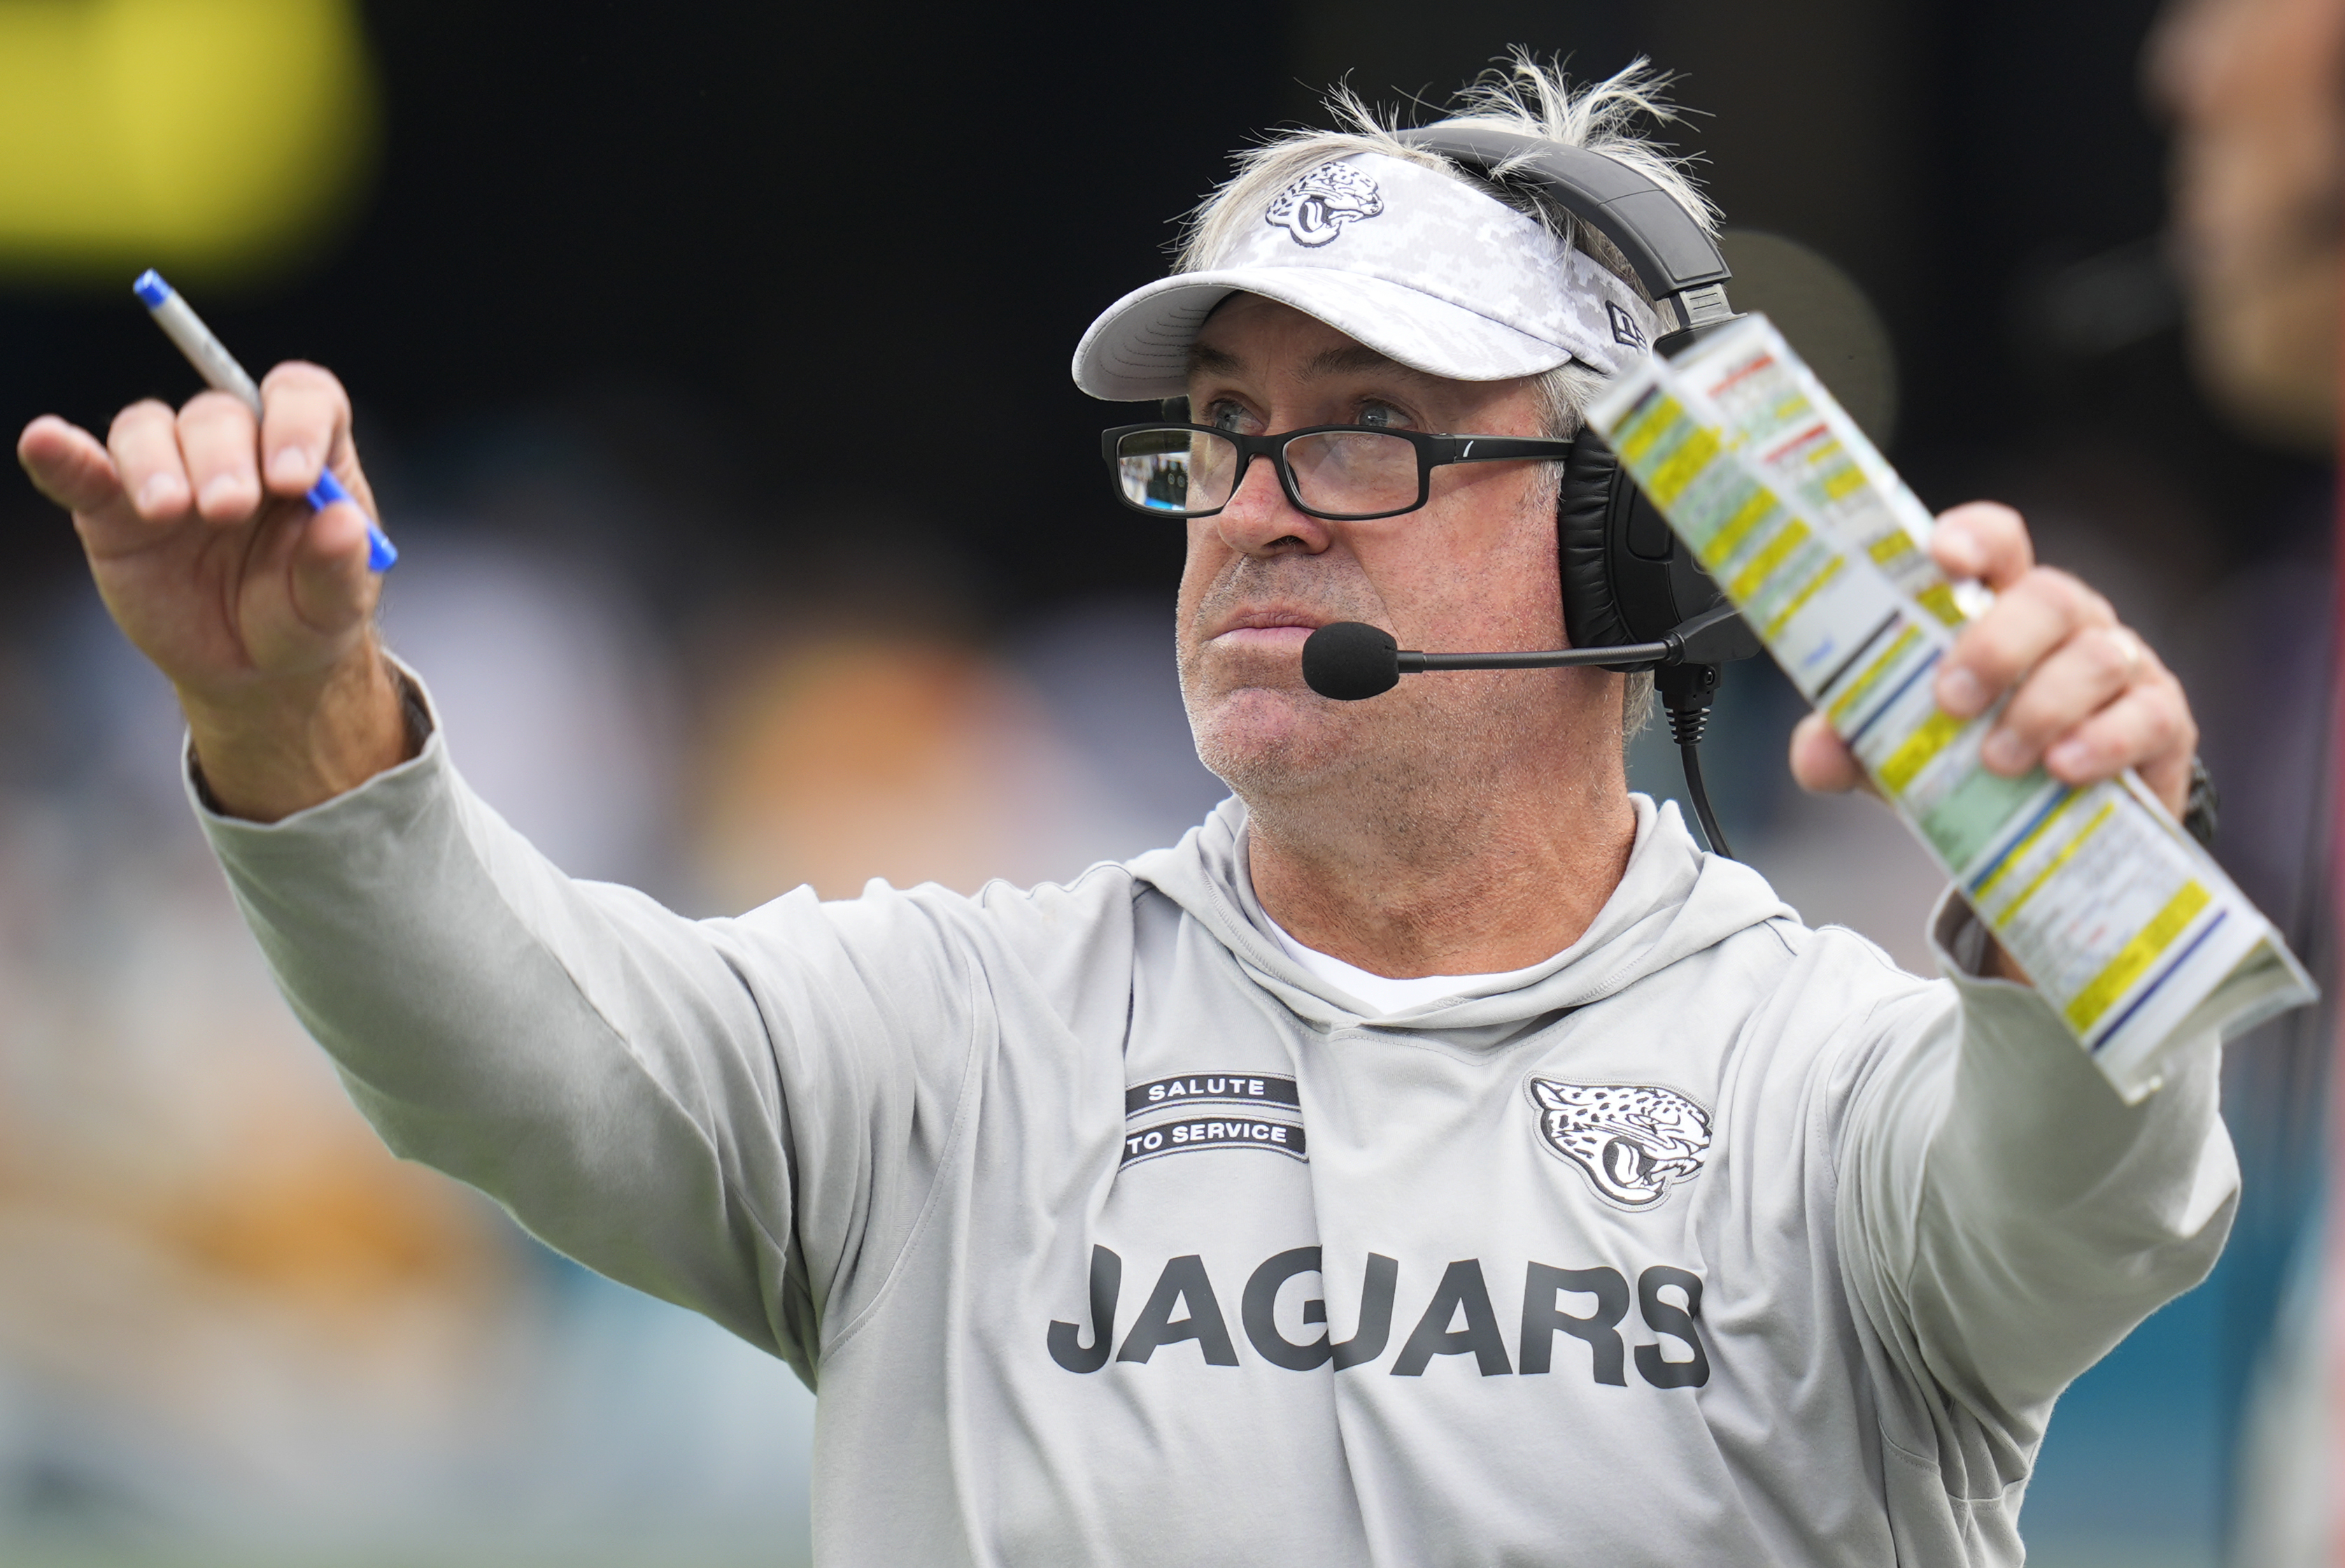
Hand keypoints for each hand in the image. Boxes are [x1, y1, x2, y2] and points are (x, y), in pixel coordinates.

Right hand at [16, 364, 409, 819]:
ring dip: (156, 462)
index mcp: (306, 452)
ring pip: (151, 427)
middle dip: (224, 455)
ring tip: (170, 512)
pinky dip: (60, 453)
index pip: (301, 397)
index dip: (297, 421)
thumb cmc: (304, 614)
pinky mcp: (113, 506)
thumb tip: (343, 522)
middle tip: (228, 509)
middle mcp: (238, 446)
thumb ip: (340, 564)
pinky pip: (81, 468)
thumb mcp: (336, 605)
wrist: (255, 667)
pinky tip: (46, 442)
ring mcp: (172, 469)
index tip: (294, 476)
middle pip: (222, 412)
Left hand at [1789, 502, 2197, 818]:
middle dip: (1998, 645)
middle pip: (2049, 598)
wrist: (2050, 835)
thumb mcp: (1901, 756)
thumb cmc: (1969, 762)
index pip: (1998, 545)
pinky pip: (2147, 716)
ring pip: (2097, 657)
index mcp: (1999, 609)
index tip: (1943, 556)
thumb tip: (1815, 754)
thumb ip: (1854, 746)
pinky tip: (2064, 769)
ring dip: (2042, 706)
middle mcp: (2066, 624)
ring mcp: (2121, 667)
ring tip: (1997, 759)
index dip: (1974, 538)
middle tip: (1951, 700)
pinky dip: (2104, 741)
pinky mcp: (2161, 722)